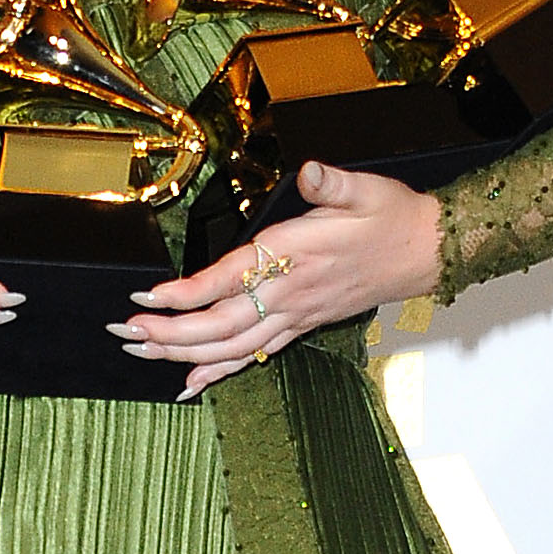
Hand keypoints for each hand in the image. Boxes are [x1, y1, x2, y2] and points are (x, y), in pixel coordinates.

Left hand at [116, 160, 439, 398]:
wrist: (427, 250)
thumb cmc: (391, 218)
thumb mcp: (363, 189)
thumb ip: (332, 183)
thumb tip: (312, 172)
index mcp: (294, 256)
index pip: (229, 280)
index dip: (186, 292)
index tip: (147, 295)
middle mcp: (290, 293)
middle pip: (220, 324)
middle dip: (170, 332)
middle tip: (126, 331)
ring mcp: (296, 315)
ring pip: (232, 346)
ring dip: (184, 352)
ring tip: (143, 352)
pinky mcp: (303, 324)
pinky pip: (254, 355)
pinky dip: (220, 370)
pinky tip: (192, 382)